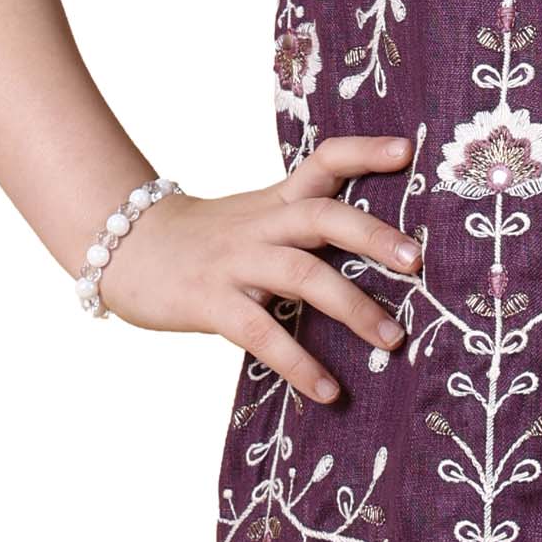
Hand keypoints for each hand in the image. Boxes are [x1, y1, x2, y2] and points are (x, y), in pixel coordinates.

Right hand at [95, 132, 420, 405]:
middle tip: (417, 262)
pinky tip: (327, 391)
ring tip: (393, 339)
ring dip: (354, 308)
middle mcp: (261, 226)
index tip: (408, 149)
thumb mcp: (256, 218)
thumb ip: (303, 224)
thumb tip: (378, 246)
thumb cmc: (206, 241)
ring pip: (303, 275)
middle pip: (323, 216)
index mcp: (277, 201)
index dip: (364, 152)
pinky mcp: (211, 303)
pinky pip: (262, 334)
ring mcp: (236, 263)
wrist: (124, 249)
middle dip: (373, 237)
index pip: (324, 161)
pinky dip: (298, 365)